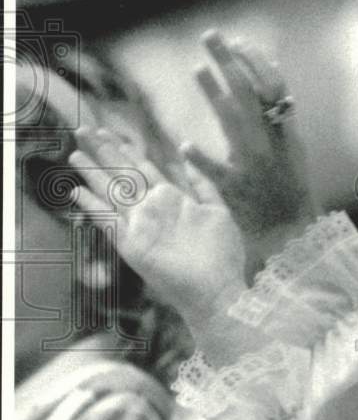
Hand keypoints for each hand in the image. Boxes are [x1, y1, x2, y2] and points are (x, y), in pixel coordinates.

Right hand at [69, 126, 246, 323]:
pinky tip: (76, 192)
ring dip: (93, 174)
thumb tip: (184, 151)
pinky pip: (108, 223)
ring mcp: (140, 228)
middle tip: (83, 129)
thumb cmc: (221, 253)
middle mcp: (152, 210)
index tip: (109, 130)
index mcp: (171, 199)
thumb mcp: (216, 209)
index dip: (125, 149)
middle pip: (123, 175)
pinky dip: (92, 208)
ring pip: (112, 194)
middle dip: (103, 153)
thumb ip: (200, 182)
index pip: (142, 167)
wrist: (218, 290)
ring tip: (74, 155)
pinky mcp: (132, 247)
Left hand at [182, 31, 317, 274]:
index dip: (255, 62)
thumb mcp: (293, 151)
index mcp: (287, 135)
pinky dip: (203, 159)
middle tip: (211, 36)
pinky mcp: (237, 191)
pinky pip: (219, 173)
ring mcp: (255, 167)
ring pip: (236, 125)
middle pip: (251, 95)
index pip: (274, 89)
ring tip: (197, 69)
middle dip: (230, 62)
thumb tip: (271, 72)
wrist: (291, 235)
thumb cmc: (290, 192)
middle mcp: (273, 145)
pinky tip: (186, 145)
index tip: (237, 42)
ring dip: (216, 95)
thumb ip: (279, 116)